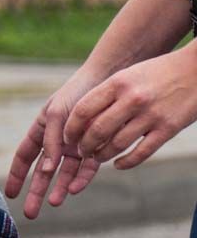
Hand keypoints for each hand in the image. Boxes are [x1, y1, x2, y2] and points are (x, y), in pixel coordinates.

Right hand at [5, 72, 102, 217]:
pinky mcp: (94, 149)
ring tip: (54, 204)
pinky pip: (86, 169)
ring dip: (59, 189)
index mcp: (40, 132)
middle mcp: (56, 142)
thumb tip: (47, 169)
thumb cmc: (74, 94)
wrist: (106, 81)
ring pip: (64, 174)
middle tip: (30, 213)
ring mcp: (74, 147)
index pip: (24, 158)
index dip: (17, 176)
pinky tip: (75, 190)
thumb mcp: (55, 115)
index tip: (11, 194)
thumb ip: (50, 142)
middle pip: (42, 172)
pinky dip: (81, 179)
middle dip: (36, 192)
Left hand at [65, 46, 196, 169]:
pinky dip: (125, 163)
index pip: (83, 110)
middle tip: (82, 151)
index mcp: (118, 83)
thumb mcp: (127, 76)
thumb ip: (106, 95)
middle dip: (84, 146)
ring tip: (97, 157)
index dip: (71, 128)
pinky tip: (118, 164)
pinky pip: (140, 153)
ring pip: (116, 145)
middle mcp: (133, 99)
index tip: (67, 137)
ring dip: (102, 155)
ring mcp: (151, 115)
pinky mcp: (168, 129)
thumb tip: (82, 121)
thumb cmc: (156, 73)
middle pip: (97, 131)